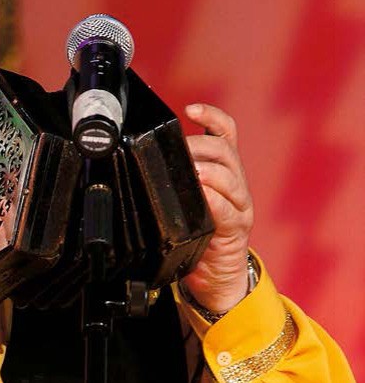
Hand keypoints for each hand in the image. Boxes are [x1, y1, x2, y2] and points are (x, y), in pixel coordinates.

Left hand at [180, 102, 254, 315]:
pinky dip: (214, 200)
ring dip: (206, 170)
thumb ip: (173, 177)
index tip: (190, 108)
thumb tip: (142, 157)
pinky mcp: (237, 227)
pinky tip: (202, 196)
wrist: (214, 274)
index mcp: (222, 168)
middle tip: (180, 153)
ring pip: (229, 174)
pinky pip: (228, 209)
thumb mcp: (183, 198)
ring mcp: (239, 203)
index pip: (225, 131)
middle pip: (223, 149)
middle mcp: (235, 181)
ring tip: (191, 173)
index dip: (211, 115)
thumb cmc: (195, 232)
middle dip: (198, 146)